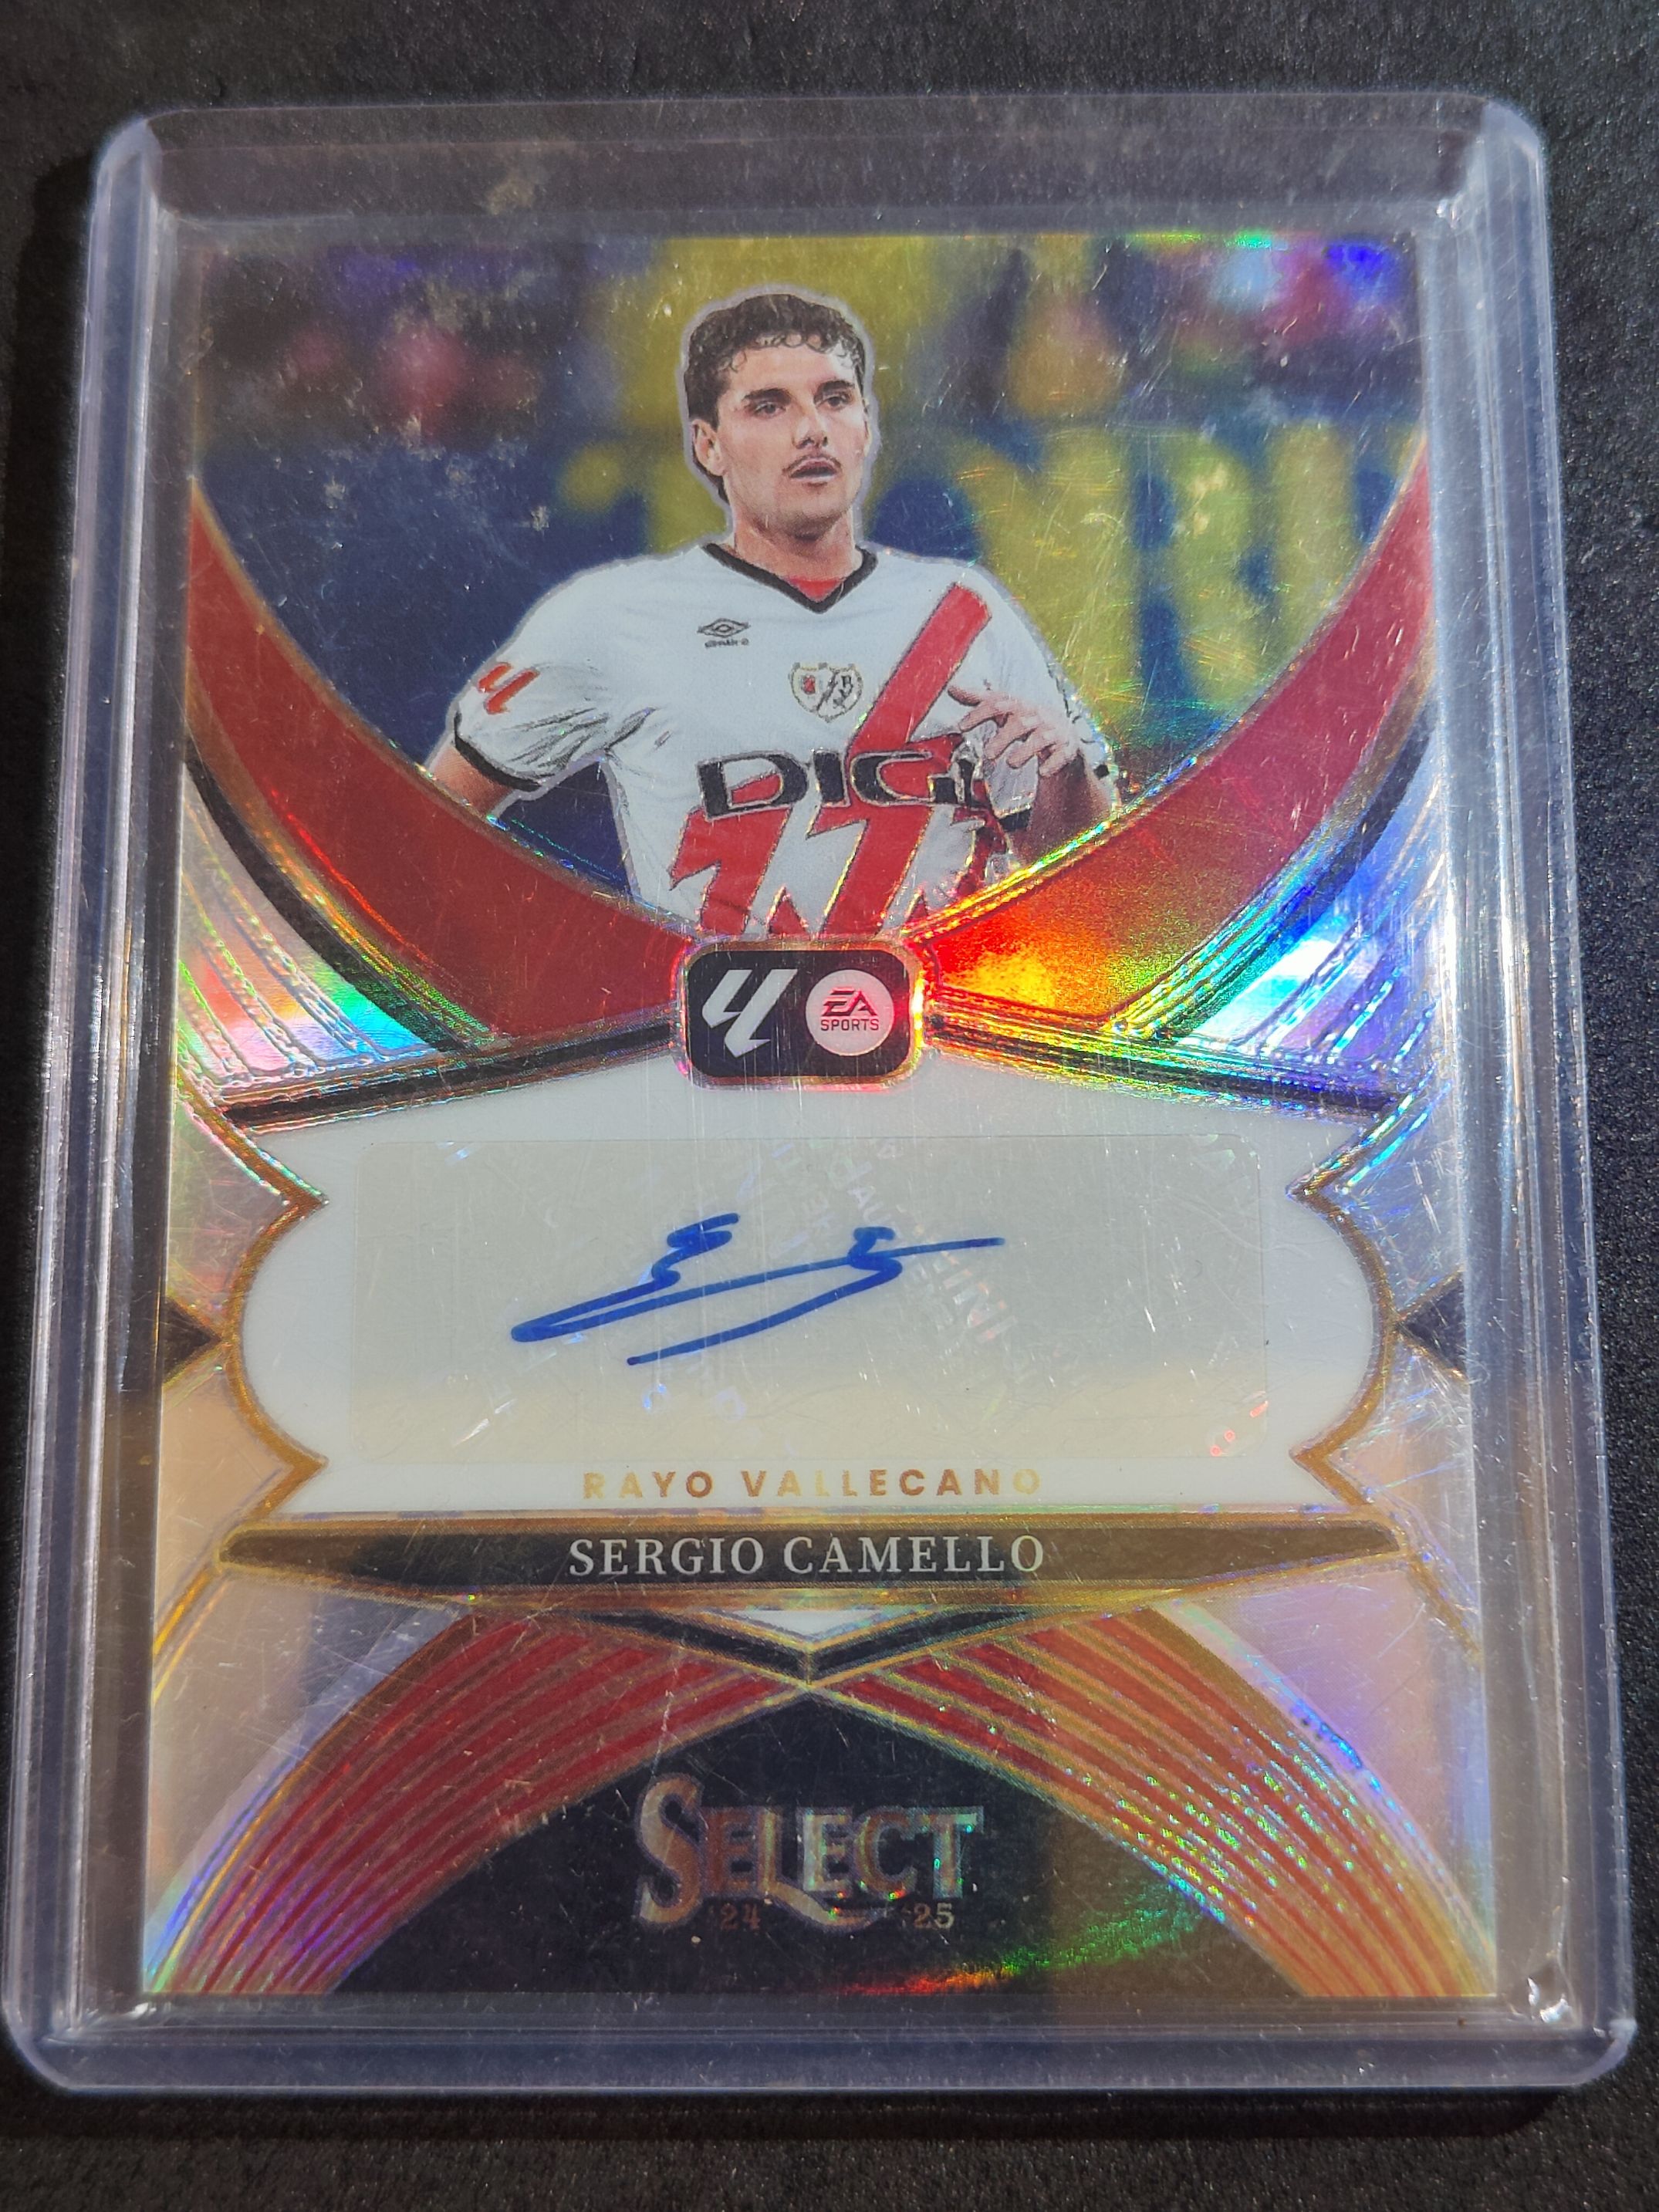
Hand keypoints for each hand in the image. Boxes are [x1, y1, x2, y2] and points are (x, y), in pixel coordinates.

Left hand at [947, 683, 1083, 778]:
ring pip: (1040, 738)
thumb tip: (952, 689)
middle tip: (988, 754)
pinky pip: (1061, 754)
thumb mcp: (1004, 708)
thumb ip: (980, 700)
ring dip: (1025, 751)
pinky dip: (1053, 763)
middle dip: (1004, 737)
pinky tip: (1043, 773)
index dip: (978, 713)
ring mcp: (1052, 730)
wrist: (1061, 731)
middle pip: (1020, 722)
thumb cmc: (1026, 719)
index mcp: (1018, 705)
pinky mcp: (1065, 747)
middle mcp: (1035, 715)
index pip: (997, 703)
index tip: (961, 727)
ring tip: (1011, 764)